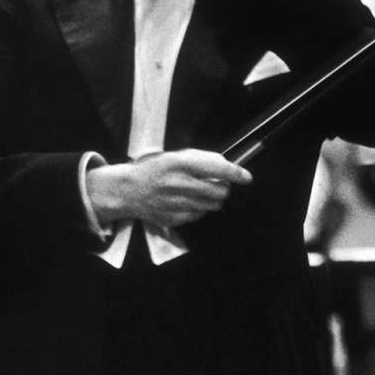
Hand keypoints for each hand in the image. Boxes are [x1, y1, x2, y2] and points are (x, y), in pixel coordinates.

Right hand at [87, 149, 250, 228]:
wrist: (128, 190)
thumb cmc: (155, 170)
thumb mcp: (176, 156)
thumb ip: (201, 160)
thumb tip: (227, 167)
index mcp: (180, 163)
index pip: (217, 169)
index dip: (236, 173)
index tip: (246, 177)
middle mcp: (179, 183)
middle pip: (220, 191)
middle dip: (224, 188)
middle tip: (217, 184)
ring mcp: (176, 202)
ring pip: (212, 205)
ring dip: (213, 199)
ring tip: (201, 192)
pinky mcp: (174, 217)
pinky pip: (199, 215)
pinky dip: (200, 209)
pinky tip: (189, 202)